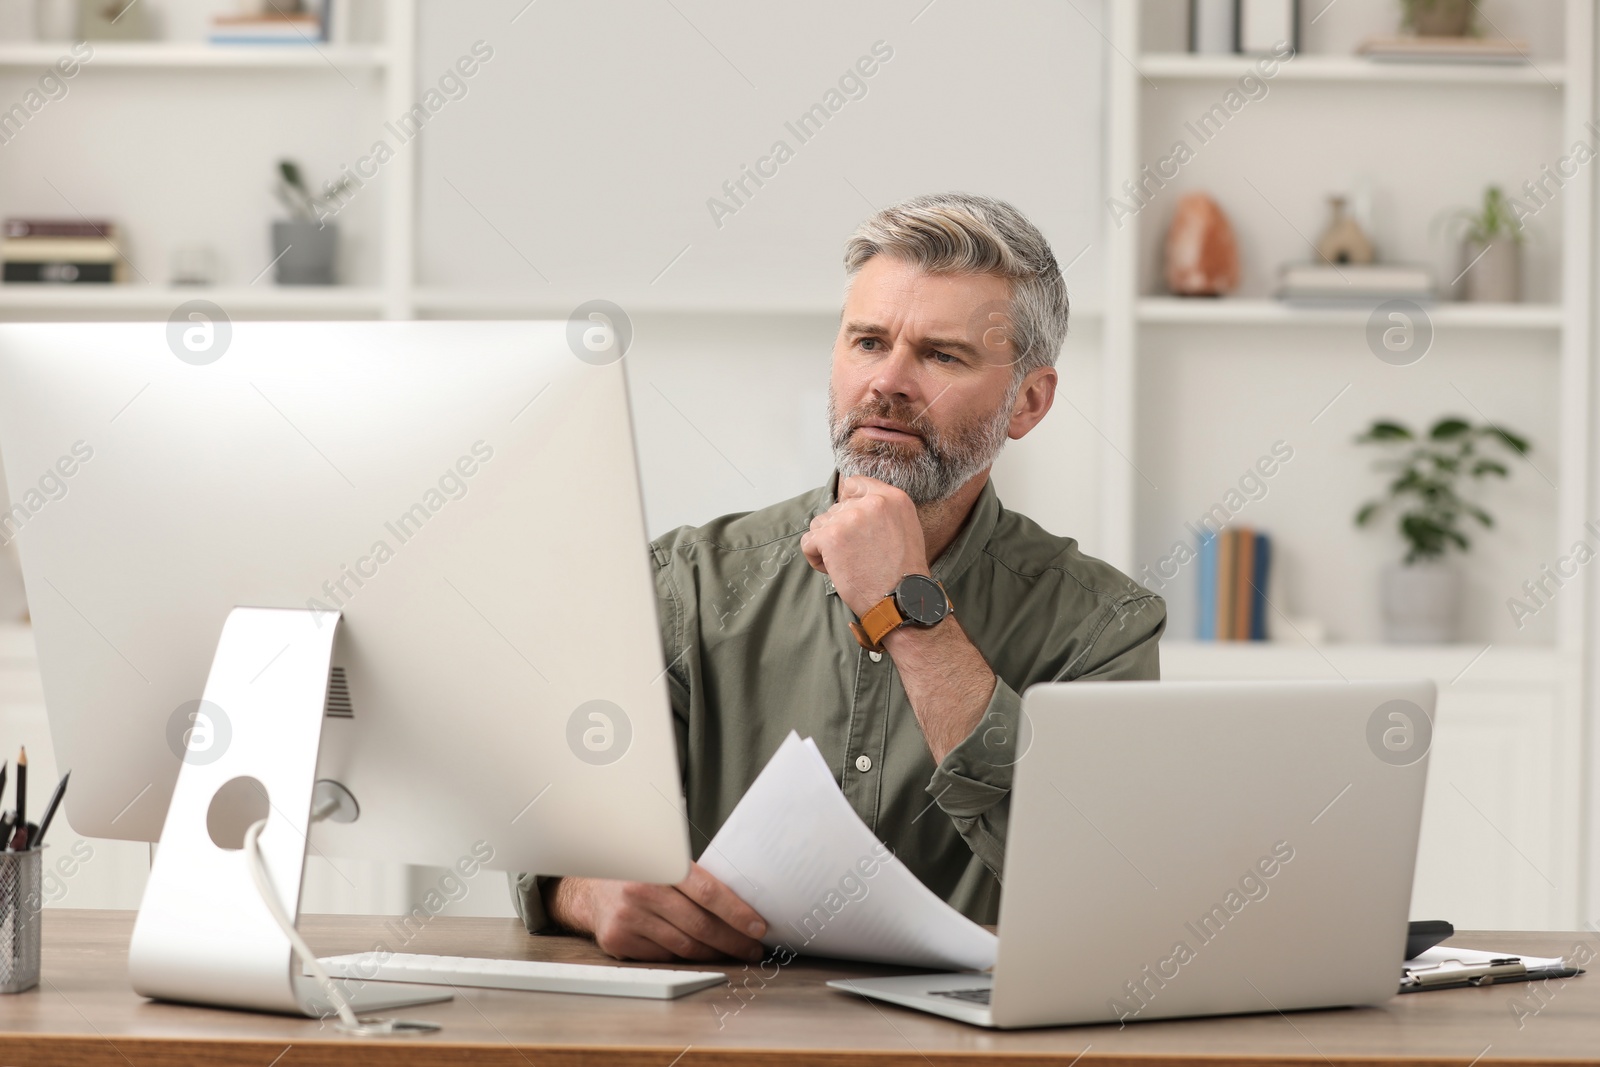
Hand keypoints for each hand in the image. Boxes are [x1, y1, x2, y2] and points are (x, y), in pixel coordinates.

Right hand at [545, 865, 768, 962]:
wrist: (589, 885)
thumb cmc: (639, 871)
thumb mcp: (665, 861)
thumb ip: (696, 877)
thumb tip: (743, 902)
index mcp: (661, 863)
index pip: (708, 892)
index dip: (737, 913)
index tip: (757, 927)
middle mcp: (643, 889)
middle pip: (700, 925)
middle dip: (733, 940)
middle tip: (752, 947)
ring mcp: (629, 917)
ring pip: (685, 946)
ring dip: (715, 953)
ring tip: (734, 953)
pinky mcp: (619, 939)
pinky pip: (665, 955)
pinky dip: (687, 958)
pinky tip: (702, 955)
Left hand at [800, 476, 929, 617]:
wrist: (900, 599)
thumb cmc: (903, 572)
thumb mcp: (905, 528)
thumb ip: (882, 511)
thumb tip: (853, 503)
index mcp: (893, 498)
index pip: (855, 484)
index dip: (847, 504)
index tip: (851, 524)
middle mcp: (871, 502)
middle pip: (836, 509)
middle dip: (839, 531)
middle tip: (855, 555)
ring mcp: (849, 518)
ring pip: (820, 524)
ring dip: (826, 544)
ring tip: (845, 564)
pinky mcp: (831, 536)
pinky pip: (808, 542)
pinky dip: (815, 558)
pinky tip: (833, 570)